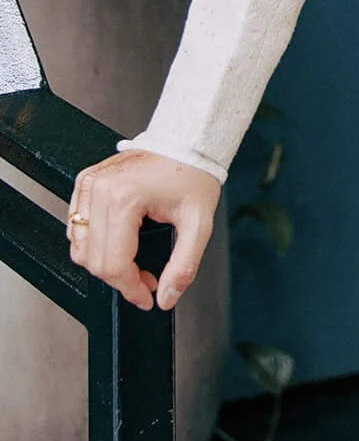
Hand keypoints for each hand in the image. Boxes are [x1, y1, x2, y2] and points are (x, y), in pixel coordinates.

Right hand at [66, 150, 221, 311]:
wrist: (186, 142)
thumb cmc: (193, 175)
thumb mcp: (199, 223)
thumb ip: (184, 265)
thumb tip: (166, 297)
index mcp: (124, 198)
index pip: (114, 265)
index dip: (131, 290)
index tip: (148, 298)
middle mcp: (99, 189)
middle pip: (95, 261)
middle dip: (122, 280)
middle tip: (148, 279)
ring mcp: (88, 184)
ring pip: (80, 249)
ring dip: (106, 265)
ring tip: (136, 262)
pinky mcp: (84, 183)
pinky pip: (77, 229)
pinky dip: (94, 246)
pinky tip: (120, 244)